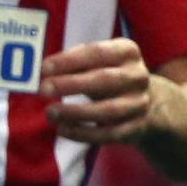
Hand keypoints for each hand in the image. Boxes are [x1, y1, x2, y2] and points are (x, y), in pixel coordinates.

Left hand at [40, 38, 162, 144]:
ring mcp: (139, 103)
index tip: (44, 68)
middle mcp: (137, 76)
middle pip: (104, 80)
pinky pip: (108, 133)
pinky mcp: (136, 127)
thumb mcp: (96, 62)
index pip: (97, 52)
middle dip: (71, 84)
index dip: (69, 60)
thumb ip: (74, 63)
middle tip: (44, 89)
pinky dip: (83, 133)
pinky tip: (63, 129)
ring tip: (50, 112)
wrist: (143, 101)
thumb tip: (44, 71)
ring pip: (108, 110)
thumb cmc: (107, 73)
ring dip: (75, 112)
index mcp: (127, 52)